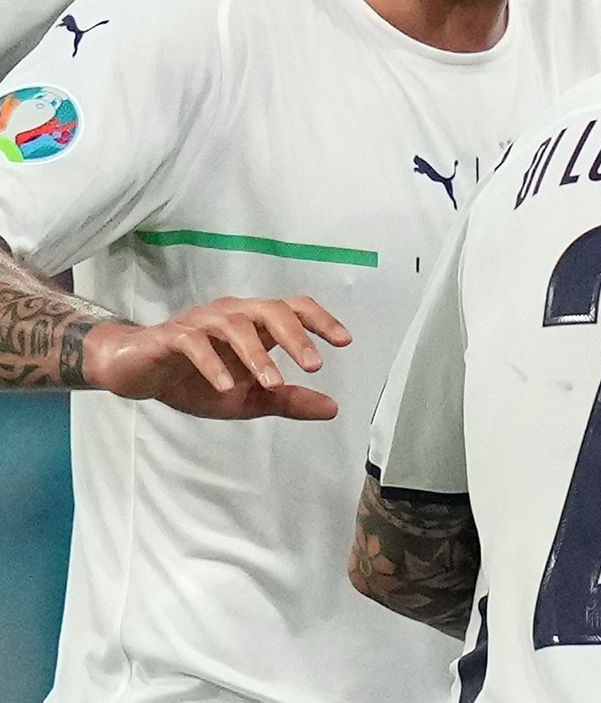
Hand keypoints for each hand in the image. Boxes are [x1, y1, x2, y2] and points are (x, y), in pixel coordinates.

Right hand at [83, 295, 351, 418]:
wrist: (138, 374)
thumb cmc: (196, 381)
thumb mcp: (247, 398)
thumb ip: (288, 400)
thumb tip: (333, 409)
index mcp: (255, 324)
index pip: (294, 308)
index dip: (321, 320)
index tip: (345, 341)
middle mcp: (232, 314)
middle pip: (271, 310)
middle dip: (296, 336)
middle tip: (315, 366)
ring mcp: (202, 322)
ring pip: (236, 325)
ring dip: (257, 355)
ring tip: (274, 383)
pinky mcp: (172, 336)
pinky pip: (195, 343)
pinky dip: (212, 364)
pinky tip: (225, 386)